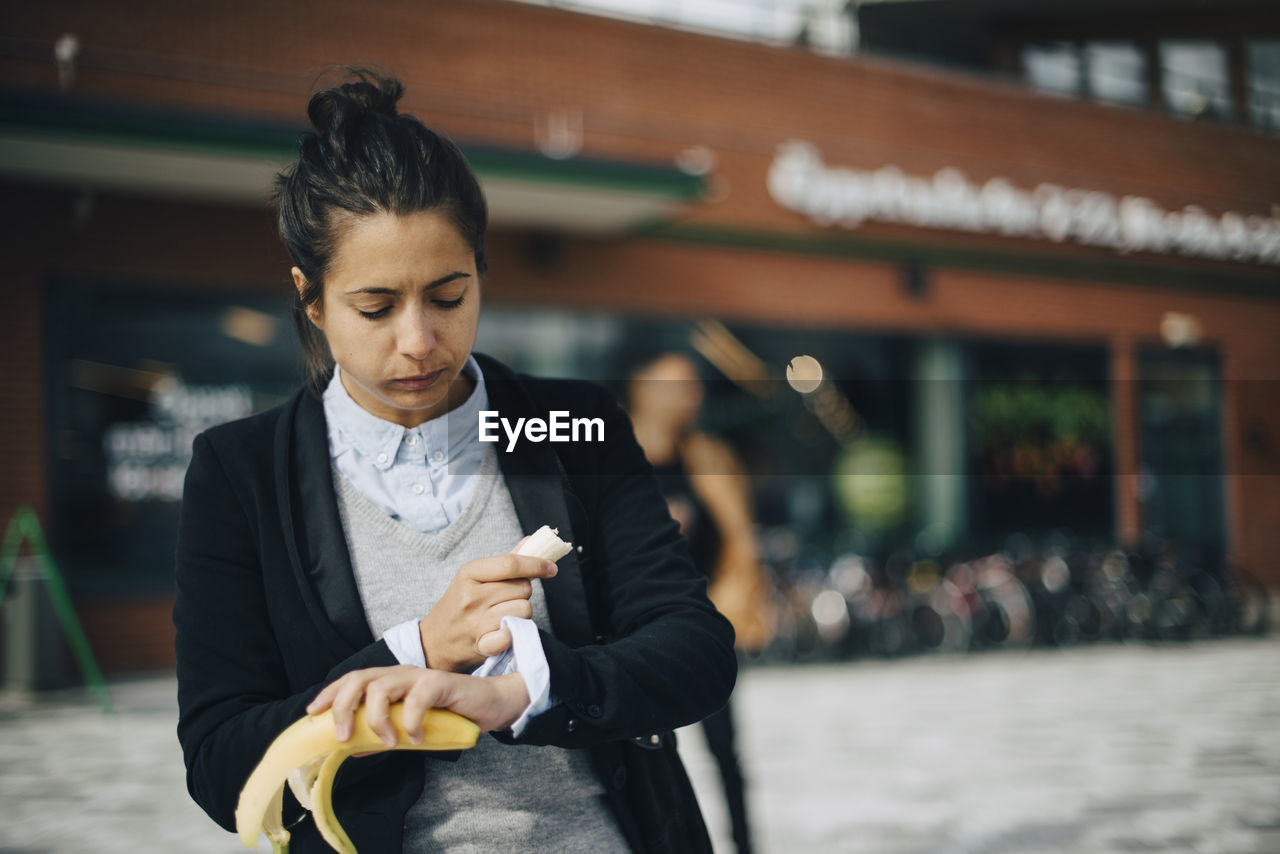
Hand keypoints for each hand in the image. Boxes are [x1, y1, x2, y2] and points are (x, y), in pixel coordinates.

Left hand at [306, 665, 530, 743]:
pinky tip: (416, 738)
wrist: (490, 706)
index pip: (353, 680)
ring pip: (383, 686)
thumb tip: (352, 749)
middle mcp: (402, 674)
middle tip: (343, 735)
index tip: (312, 712)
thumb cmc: (449, 715)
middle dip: (344, 705)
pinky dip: (411, 722)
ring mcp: (421, 676)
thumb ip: (382, 735)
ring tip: (387, 741)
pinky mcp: (442, 683)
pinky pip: (417, 699)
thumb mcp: (409, 728)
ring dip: (376, 718)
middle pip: (361, 678)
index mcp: (391, 680)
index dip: (330, 693)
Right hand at [418, 546, 555, 672]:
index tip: (551, 568)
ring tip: (505, 616)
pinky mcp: (481, 644)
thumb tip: (532, 540)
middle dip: (523, 593)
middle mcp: (471, 595)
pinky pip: (513, 633)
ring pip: (524, 609)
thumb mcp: (473, 578)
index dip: (536, 564)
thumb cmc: (458, 607)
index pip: (511, 563)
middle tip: (508, 600)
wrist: (432, 643)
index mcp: (469, 573)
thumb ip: (505, 561)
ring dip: (521, 613)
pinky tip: (503, 632)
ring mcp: (475, 621)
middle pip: (523, 587)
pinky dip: (513, 633)